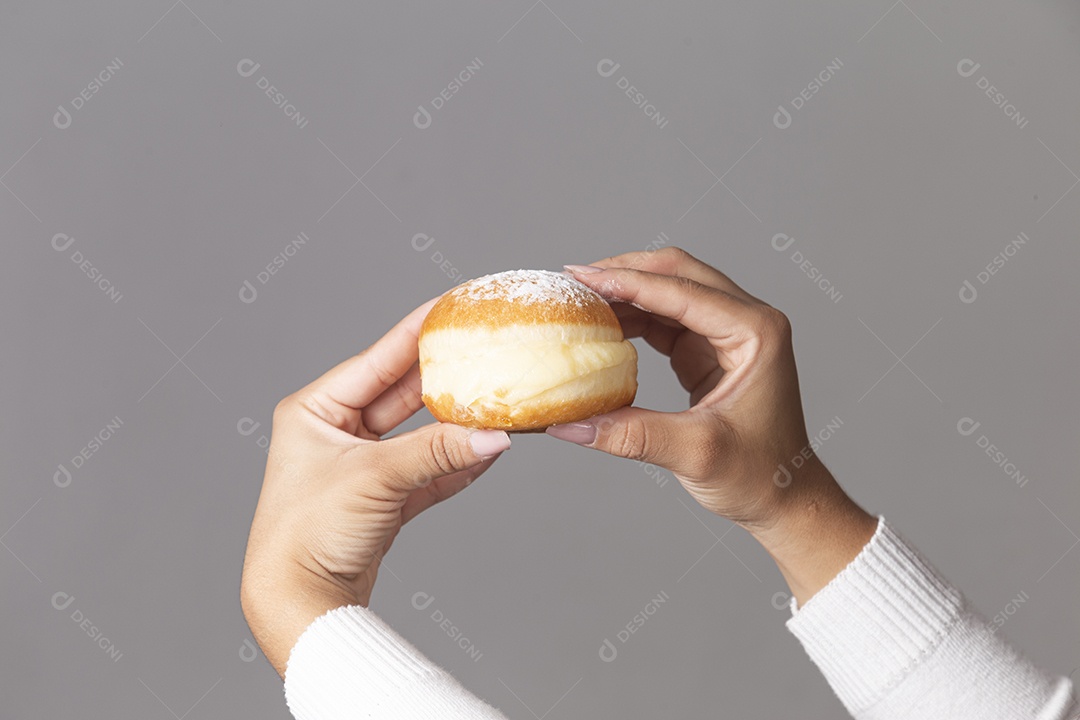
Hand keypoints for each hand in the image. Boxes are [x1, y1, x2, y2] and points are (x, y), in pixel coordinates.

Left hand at [240, 299, 511, 676]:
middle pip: (401, 396)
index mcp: (314, 410)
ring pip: (417, 435)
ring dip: (454, 427)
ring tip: (495, 404)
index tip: (451, 307)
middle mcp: (333, 433)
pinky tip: (486, 451)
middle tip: (484, 354)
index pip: (377, 360)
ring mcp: (357, 467)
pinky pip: (425, 471)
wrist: (298, 604)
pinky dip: (453, 464)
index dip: (416, 333)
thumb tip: (496, 435)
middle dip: (444, 381)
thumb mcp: (376, 479)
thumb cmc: (308, 533)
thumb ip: (438, 452)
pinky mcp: (379, 500)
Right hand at [555, 248, 875, 603]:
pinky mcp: (710, 350)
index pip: (681, 291)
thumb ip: (630, 434)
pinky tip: (601, 326)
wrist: (786, 499)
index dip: (627, 281)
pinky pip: (665, 320)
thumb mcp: (694, 453)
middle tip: (574, 279)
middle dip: (625, 272)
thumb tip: (569, 424)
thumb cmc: (760, 475)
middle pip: (677, 273)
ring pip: (669, 291)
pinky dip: (634, 318)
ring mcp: (728, 333)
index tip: (580, 277)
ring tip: (580, 300)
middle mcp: (747, 321)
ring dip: (626, 293)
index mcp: (756, 332)